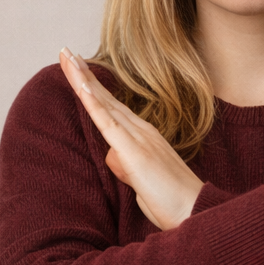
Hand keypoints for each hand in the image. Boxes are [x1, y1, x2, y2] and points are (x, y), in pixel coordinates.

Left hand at [59, 49, 203, 229]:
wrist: (196, 211)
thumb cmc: (174, 204)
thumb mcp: (144, 184)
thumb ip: (128, 168)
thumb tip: (115, 158)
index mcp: (146, 138)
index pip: (114, 109)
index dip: (96, 89)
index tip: (80, 71)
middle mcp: (143, 132)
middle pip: (107, 99)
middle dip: (84, 75)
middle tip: (67, 53)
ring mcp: (139, 138)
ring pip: (104, 103)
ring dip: (83, 79)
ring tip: (67, 57)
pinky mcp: (133, 149)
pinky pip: (107, 121)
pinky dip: (92, 101)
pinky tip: (79, 85)